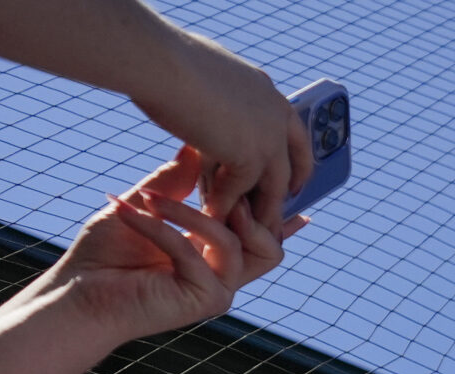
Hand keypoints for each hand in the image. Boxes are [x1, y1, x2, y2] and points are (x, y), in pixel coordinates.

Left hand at [47, 148, 300, 346]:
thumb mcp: (145, 205)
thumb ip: (175, 182)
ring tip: (151, 198)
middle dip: (248, 209)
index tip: (294, 191)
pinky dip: (161, 228)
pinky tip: (128, 214)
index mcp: (215, 257)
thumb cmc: (105, 254)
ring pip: (233, 243)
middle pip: (272, 247)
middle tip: (213, 183)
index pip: (260, 238)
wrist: (77, 294)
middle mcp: (223, 276)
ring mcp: (218, 290)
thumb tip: (195, 145)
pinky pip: (195, 252)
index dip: (281, 219)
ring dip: (190, 214)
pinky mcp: (205, 300)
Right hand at [128, 21, 311, 225]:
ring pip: (271, 187)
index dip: (296, 161)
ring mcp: (268, 136)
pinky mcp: (250, 156)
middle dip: (281, 196)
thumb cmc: (163, 59)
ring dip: (255, 212)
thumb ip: (219, 98)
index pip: (295, 134)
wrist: (158, 61)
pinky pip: (239, 192)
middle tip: (272, 220)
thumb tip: (213, 100)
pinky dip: (223, 207)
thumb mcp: (202, 77)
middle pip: (291, 166)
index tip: (295, 183)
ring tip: (241, 233)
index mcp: (267, 91)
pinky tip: (209, 219)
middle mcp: (276, 113)